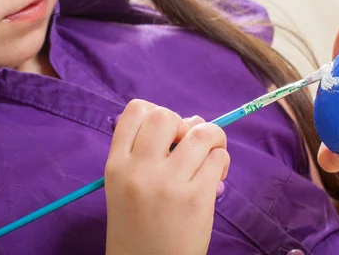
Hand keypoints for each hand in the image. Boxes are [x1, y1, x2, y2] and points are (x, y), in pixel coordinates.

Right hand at [105, 99, 229, 254]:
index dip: (155, 112)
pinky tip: (215, 177)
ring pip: (201, 133)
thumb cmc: (138, 226)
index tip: (166, 133)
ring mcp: (168, 183)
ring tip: (211, 156)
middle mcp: (139, 169)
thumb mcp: (124, 187)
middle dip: (184, 124)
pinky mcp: (195, 198)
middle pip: (166, 115)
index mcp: (116, 165)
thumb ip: (147, 153)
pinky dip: (221, 161)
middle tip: (188, 146)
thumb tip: (192, 120)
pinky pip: (218, 158)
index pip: (134, 111)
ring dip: (212, 139)